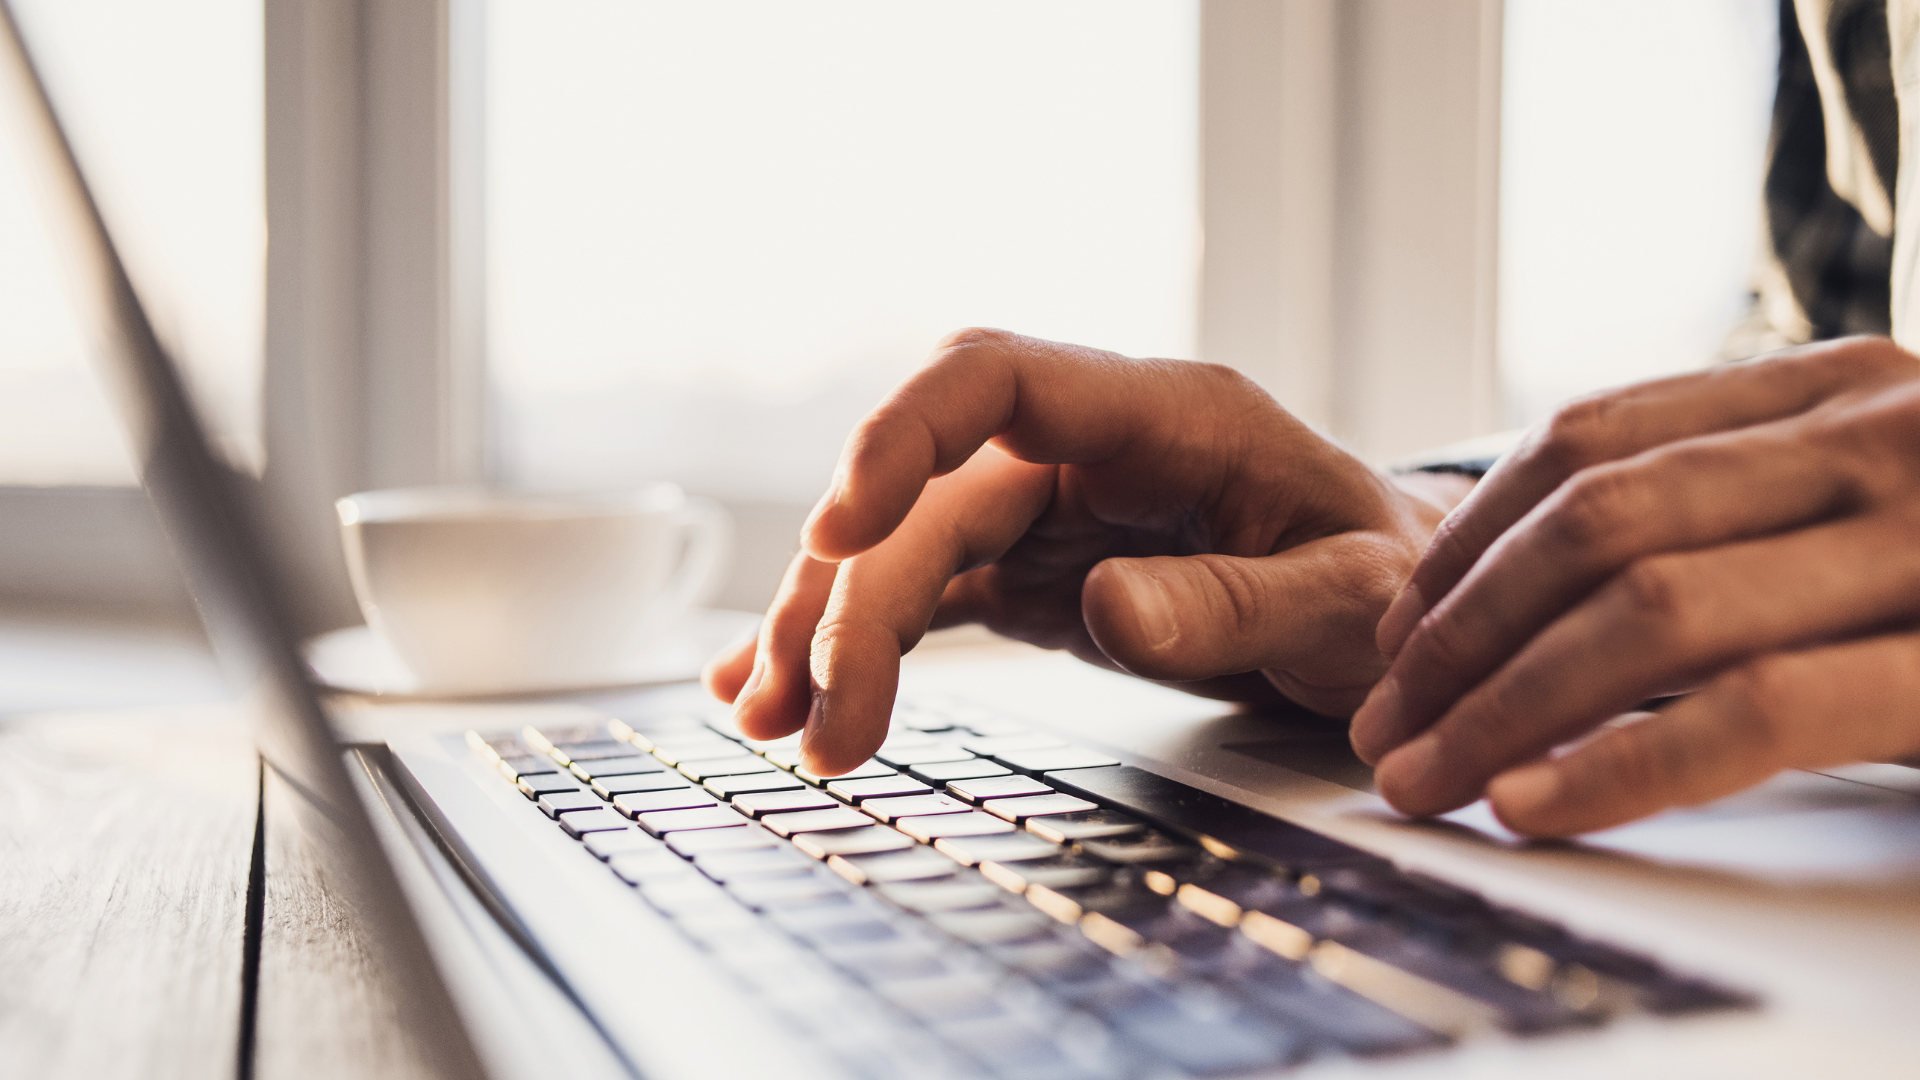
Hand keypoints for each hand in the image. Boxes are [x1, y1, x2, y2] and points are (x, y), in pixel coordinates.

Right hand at [702, 328, 1462, 773]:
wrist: (1397, 608)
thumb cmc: (1389, 581)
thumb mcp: (1350, 599)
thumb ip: (1236, 600)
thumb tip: (1107, 611)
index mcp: (1165, 415)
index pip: (995, 377)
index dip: (901, 436)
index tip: (841, 527)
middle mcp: (1085, 449)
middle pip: (925, 492)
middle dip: (850, 597)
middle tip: (815, 720)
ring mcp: (1049, 508)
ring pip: (903, 544)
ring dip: (826, 626)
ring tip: (773, 724)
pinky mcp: (1031, 569)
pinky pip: (922, 591)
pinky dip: (854, 640)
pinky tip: (785, 691)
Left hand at [1349, 336, 1919, 835]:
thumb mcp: (1876, 506)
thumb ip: (1744, 510)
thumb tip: (1539, 595)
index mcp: (1838, 387)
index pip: (1592, 438)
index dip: (1466, 538)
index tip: (1393, 631)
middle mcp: (1880, 435)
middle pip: (1596, 523)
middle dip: (1459, 634)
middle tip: (1383, 724)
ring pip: (1650, 610)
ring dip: (1503, 708)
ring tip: (1423, 777)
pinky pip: (1755, 711)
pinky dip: (1621, 765)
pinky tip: (1531, 804)